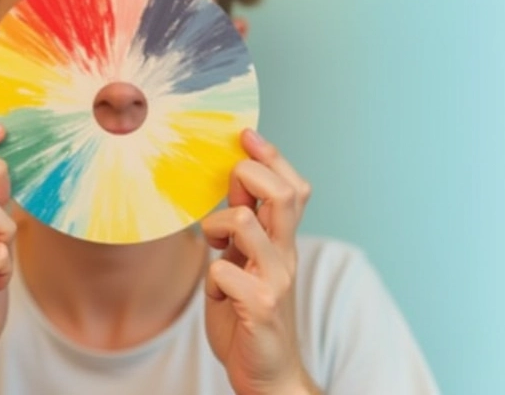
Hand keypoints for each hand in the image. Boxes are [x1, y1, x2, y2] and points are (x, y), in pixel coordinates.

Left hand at [202, 129, 319, 394]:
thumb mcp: (243, 261)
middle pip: (282, 194)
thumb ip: (242, 225)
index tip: (245, 135)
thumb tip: (235, 181)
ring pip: (246, 223)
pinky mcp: (259, 308)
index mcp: (282, 242)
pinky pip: (224, 273)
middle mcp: (285, 256)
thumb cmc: (248, 314)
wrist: (268, 375)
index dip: (271, 156)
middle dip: (250, 175)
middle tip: (230, 187)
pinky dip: (213, 279)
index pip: (291, 187)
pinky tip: (217, 293)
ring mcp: (275, 282)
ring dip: (219, 225)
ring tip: (215, 245)